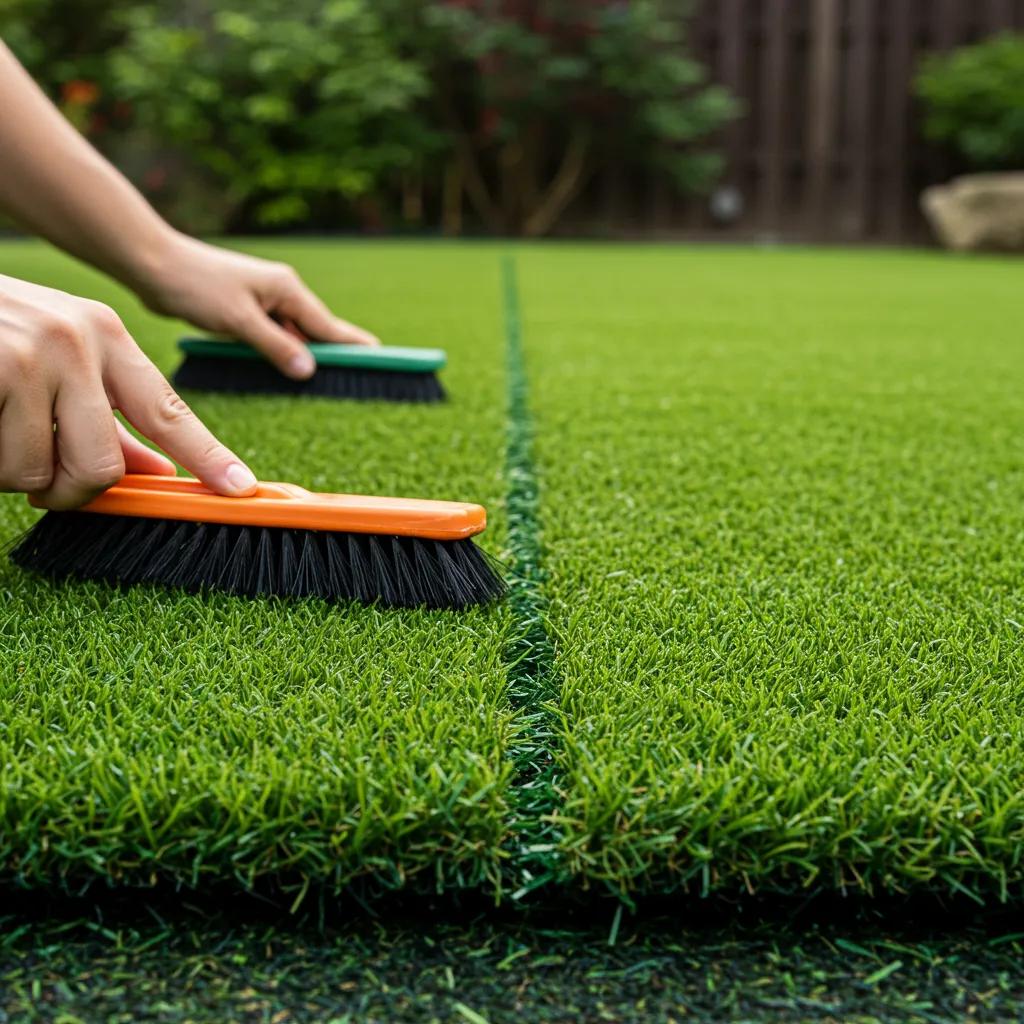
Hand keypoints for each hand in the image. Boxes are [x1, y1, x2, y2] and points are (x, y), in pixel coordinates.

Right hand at [0, 274, 257, 509]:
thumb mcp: (59, 363)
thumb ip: (110, 421)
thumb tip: (161, 474)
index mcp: (106, 334)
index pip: (169, 410)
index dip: (208, 456)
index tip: (242, 489)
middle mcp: (77, 339)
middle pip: (102, 466)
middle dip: (70, 492)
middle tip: (48, 484)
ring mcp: (28, 354)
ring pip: (41, 472)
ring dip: (15, 474)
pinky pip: (0, 462)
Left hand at [132, 233, 378, 379]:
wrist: (151, 263)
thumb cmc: (193, 285)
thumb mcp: (239, 321)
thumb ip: (276, 345)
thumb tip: (309, 369)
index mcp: (288, 289)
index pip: (331, 326)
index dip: (357, 346)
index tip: (383, 359)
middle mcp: (282, 293)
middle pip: (318, 331)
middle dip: (335, 355)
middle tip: (361, 380)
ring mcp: (265, 301)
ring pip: (295, 335)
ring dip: (305, 356)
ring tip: (328, 382)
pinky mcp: (247, 309)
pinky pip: (275, 335)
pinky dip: (282, 352)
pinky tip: (285, 368)